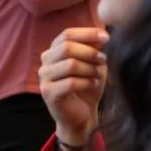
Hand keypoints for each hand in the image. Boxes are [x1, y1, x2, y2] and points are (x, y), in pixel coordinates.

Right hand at [39, 27, 108, 146]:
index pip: (67, 34)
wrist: (81, 116)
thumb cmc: (87, 87)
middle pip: (67, 47)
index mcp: (54, 51)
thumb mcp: (93, 64)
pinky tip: (93, 85)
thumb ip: (93, 48)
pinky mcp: (48, 93)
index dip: (87, 33)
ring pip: (70, 64)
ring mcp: (44, 78)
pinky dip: (86, 82)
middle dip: (90, 52)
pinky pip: (70, 82)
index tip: (106, 37)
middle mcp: (45, 62)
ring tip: (98, 75)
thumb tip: (100, 33)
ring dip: (89, 68)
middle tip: (103, 60)